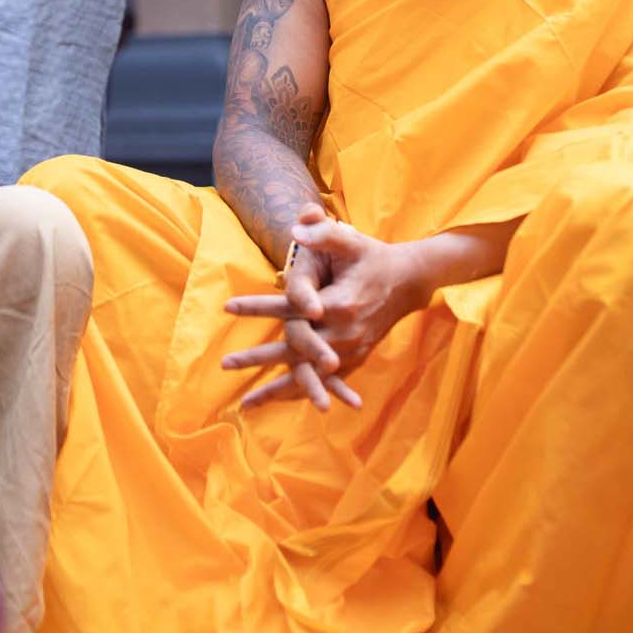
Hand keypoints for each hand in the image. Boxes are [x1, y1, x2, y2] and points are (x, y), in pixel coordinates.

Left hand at [222, 203, 429, 413]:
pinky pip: (325, 382)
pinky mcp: (356, 358)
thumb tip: (295, 228)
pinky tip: (280, 404)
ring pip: (308, 376)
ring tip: (245, 404)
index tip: (227, 306)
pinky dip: (302, 392)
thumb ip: (324, 233)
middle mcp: (344, 333)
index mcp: (339, 304)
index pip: (291, 309)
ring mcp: (351, 350)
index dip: (258, 307)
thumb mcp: (352, 240)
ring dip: (277, 391)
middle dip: (258, 358)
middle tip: (224, 364)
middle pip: (294, 350)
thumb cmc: (374, 258)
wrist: (408, 281)